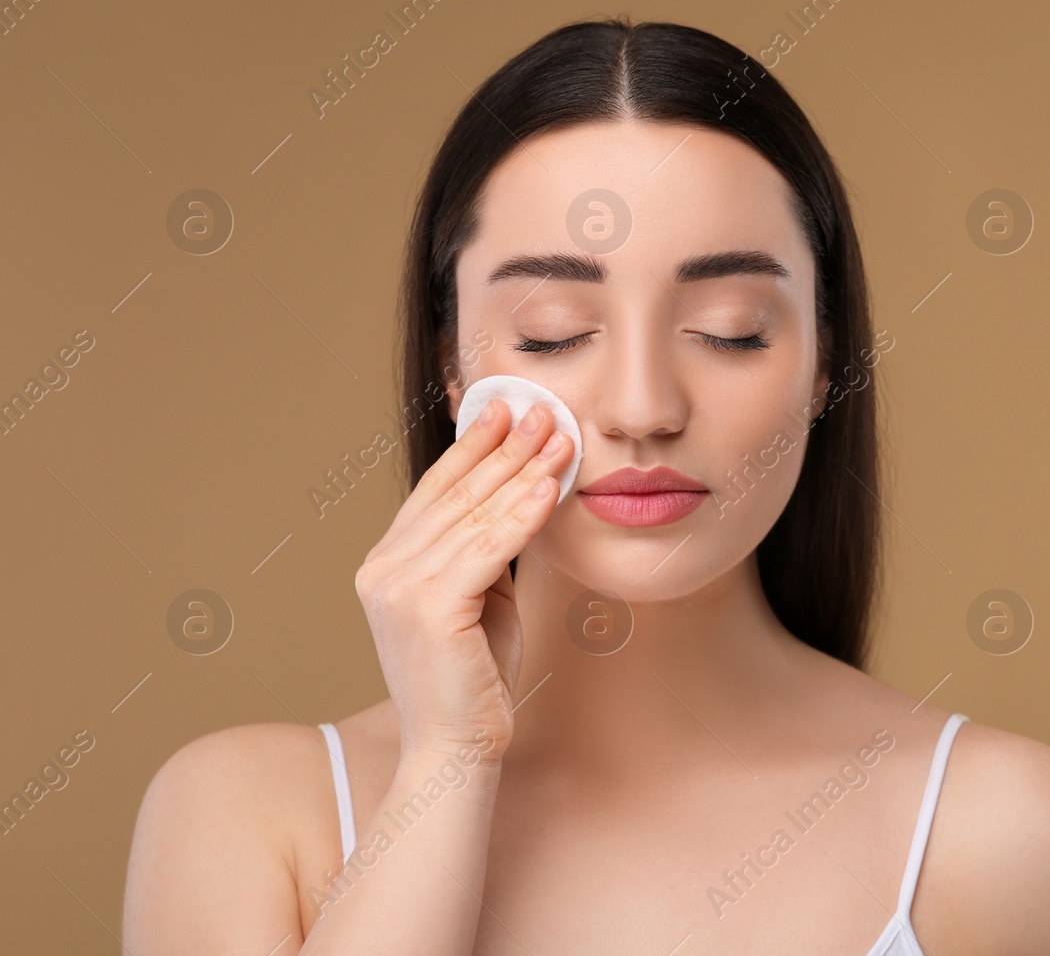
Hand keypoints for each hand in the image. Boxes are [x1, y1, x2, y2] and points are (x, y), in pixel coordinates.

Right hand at [352, 398, 572, 762]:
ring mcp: (399, 588)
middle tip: (545, 410)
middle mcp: (382, 570)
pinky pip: (488, 548)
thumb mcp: (480, 597)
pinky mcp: (430, 608)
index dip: (472, 447)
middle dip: (506, 448)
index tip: (506, 408)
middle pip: (456, 495)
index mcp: (385, 564)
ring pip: (474, 515)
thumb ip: (485, 551)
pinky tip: (550, 486)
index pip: (434, 491)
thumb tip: (522, 493)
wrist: (457, 747)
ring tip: (561, 438)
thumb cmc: (475, 677)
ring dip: (523, 471)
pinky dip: (523, 514)